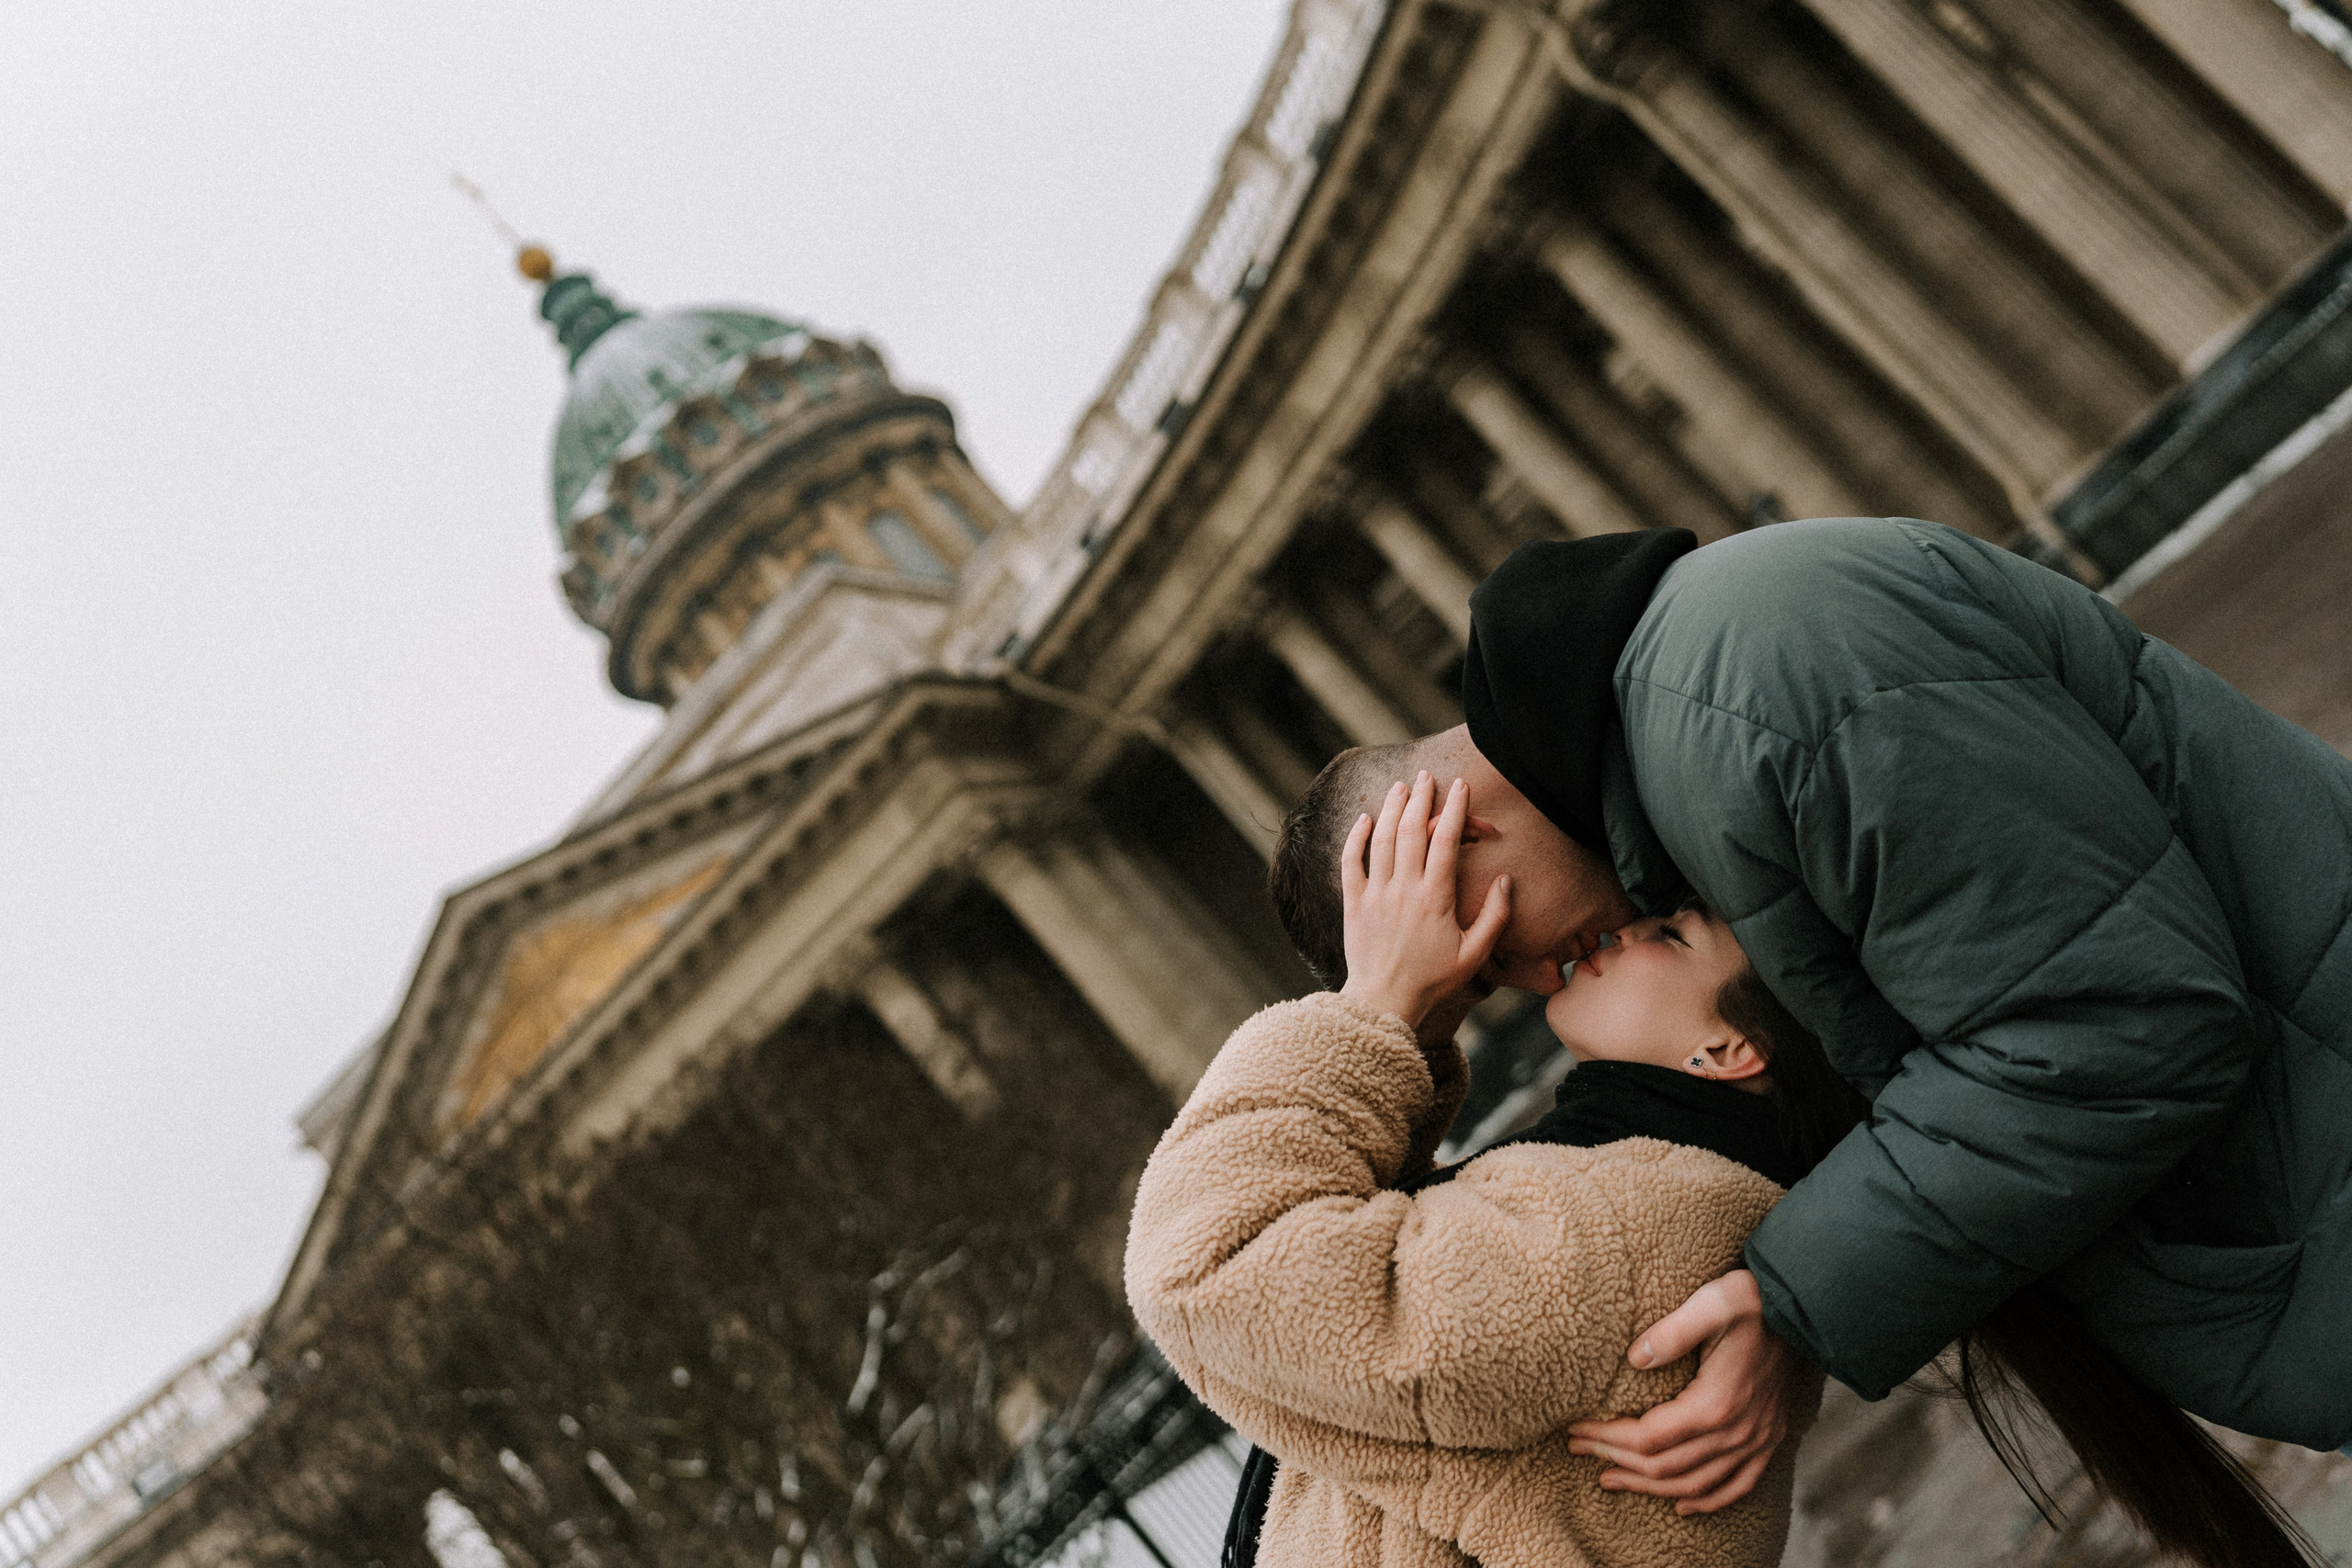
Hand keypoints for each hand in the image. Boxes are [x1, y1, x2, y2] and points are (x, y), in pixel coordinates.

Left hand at [1338, 773, 1510, 1028]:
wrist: (1384, 1001)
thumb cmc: (1433, 981)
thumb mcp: (1475, 955)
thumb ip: (1495, 917)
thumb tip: (1508, 880)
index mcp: (1435, 898)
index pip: (1445, 841)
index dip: (1454, 809)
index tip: (1460, 786)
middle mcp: (1403, 889)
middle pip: (1412, 830)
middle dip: (1421, 798)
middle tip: (1427, 776)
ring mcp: (1375, 894)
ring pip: (1382, 839)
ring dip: (1393, 808)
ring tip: (1402, 786)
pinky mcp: (1353, 903)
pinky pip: (1351, 861)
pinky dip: (1357, 836)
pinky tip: (1365, 818)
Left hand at [1565, 1269, 1794, 1514]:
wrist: (1806, 1308)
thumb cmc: (1752, 1300)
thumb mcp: (1711, 1302)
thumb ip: (1672, 1331)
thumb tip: (1634, 1358)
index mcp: (1716, 1403)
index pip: (1648, 1438)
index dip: (1607, 1438)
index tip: (1575, 1430)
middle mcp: (1737, 1432)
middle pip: (1664, 1466)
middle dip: (1615, 1460)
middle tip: (1577, 1450)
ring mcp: (1756, 1440)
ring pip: (1695, 1483)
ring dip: (1649, 1488)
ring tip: (1610, 1479)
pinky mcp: (1768, 1439)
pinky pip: (1738, 1486)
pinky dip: (1708, 1500)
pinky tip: (1681, 1503)